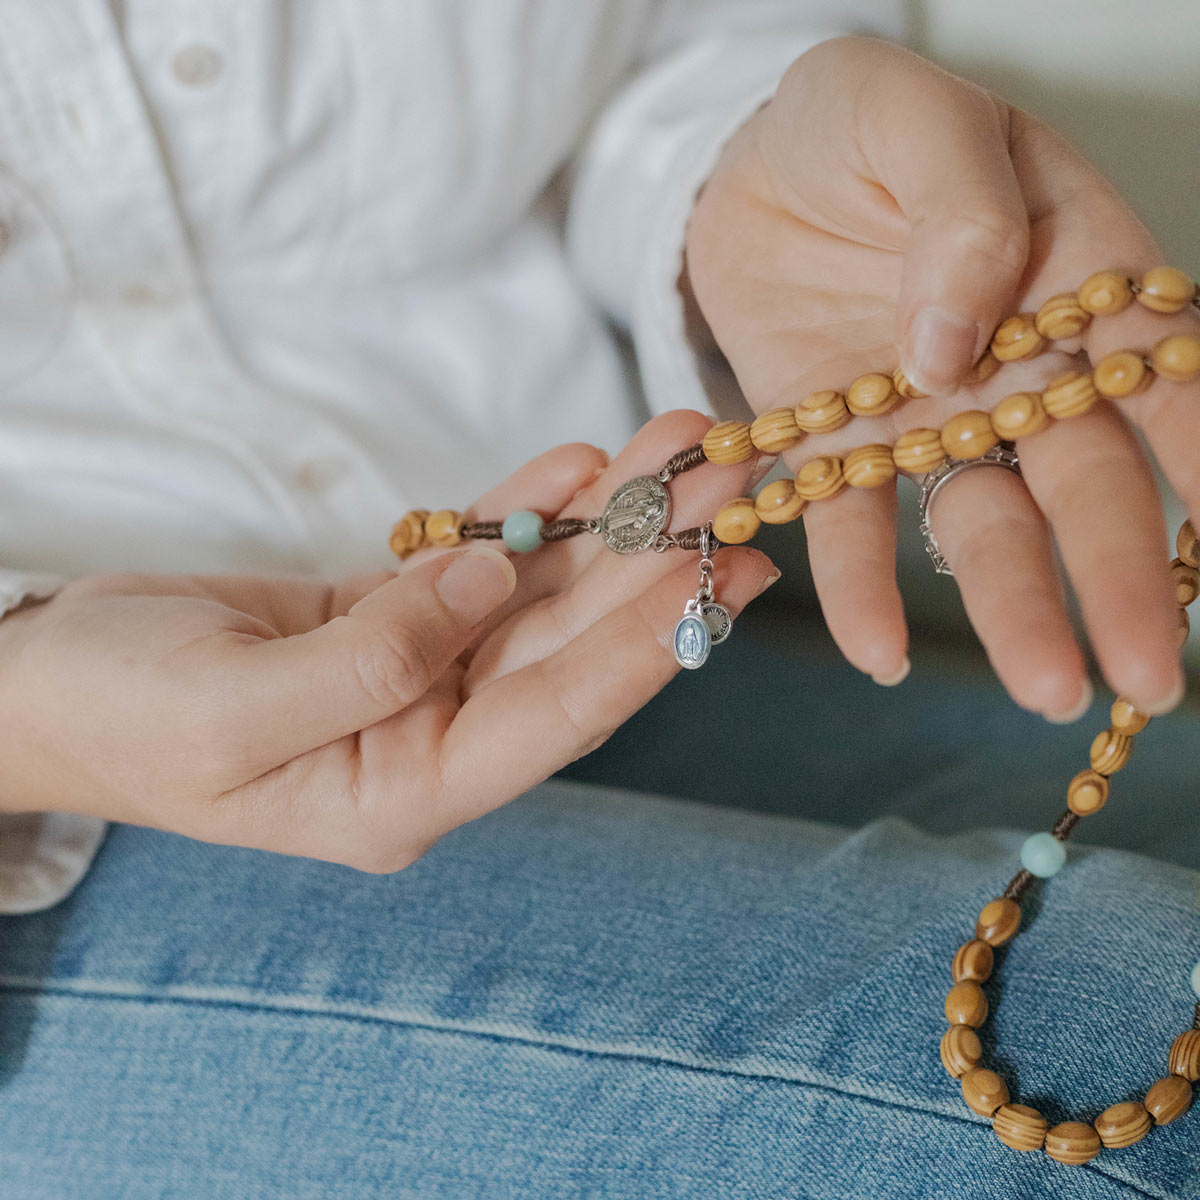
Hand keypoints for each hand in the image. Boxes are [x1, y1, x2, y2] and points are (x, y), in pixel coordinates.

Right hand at [0, 413, 774, 871]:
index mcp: (404, 795)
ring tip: (686, 447)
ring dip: (613, 523)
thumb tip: (492, 578)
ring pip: (540, 594)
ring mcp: (420, 674)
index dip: (644, 651)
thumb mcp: (230, 708)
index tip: (721, 580)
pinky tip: (590, 464)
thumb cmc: (118, 715)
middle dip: (655, 565)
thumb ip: (371, 658)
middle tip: (736, 485)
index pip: (553, 723)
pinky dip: (530, 509)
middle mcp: (432, 738)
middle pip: (568, 648)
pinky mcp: (397, 617)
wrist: (44, 681)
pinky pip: (481, 559)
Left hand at [685, 35, 1197, 719]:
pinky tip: (878, 652)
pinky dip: (860, 587)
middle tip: (1150, 677)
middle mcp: (1014, 365)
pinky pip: (850, 524)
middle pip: (1083, 480)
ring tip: (1047, 687)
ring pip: (981, 522)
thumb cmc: (851, 120)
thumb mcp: (911, 117)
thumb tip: (958, 342)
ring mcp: (926, 417)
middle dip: (1123, 576)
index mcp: (1072, 271)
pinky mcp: (836, 444)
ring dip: (1015, 607)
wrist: (744, 162)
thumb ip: (957, 214)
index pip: (1163, 371)